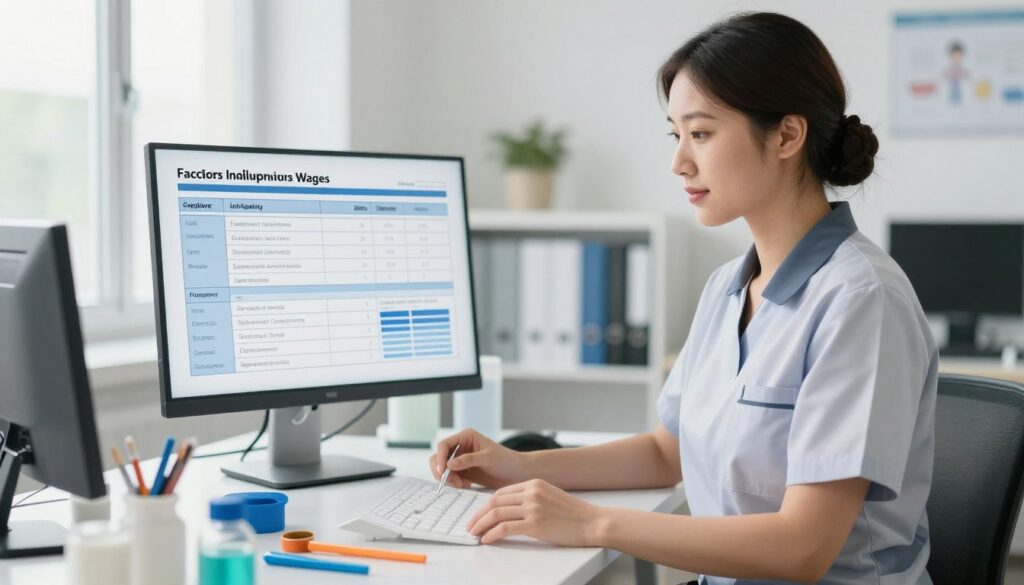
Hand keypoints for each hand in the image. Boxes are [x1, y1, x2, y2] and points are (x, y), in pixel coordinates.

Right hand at [429, 428, 525, 488]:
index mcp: (466, 437)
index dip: (440, 458)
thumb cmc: (506, 461)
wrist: (517, 473)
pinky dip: (454, 483)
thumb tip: (449, 464)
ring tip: (461, 485)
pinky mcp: (462, 472)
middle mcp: (461, 446)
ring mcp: (460, 460)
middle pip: (439, 457)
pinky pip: (450, 477)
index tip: (442, 471)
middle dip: (442, 471)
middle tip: (452, 483)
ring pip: (442, 469)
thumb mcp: (488, 458)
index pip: (444, 445)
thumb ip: (469, 460)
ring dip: (448, 479)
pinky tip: (466, 485)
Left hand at [465, 479, 603, 545]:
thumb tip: (511, 510)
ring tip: (474, 533)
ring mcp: (532, 508)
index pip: (501, 493)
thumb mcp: (550, 496)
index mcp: (534, 483)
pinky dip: (492, 534)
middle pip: (494, 502)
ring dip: (481, 525)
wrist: (593, 522)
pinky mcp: (535, 524)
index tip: (479, 514)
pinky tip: (487, 539)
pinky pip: (505, 528)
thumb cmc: (574, 514)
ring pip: (496, 514)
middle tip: (470, 525)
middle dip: (478, 514)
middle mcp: (531, 492)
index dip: (486, 505)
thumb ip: (532, 498)